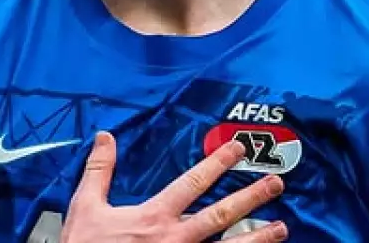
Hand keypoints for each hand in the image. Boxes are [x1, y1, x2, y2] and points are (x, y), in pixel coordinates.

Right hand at [61, 131, 288, 242]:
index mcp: (154, 217)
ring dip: (257, 239)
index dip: (216, 163)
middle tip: (276, 184)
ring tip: (283, 229)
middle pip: (220, 216)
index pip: (192, 184)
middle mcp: (175, 240)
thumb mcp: (85, 207)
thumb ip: (100, 171)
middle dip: (250, 198)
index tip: (237, 148)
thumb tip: (106, 136)